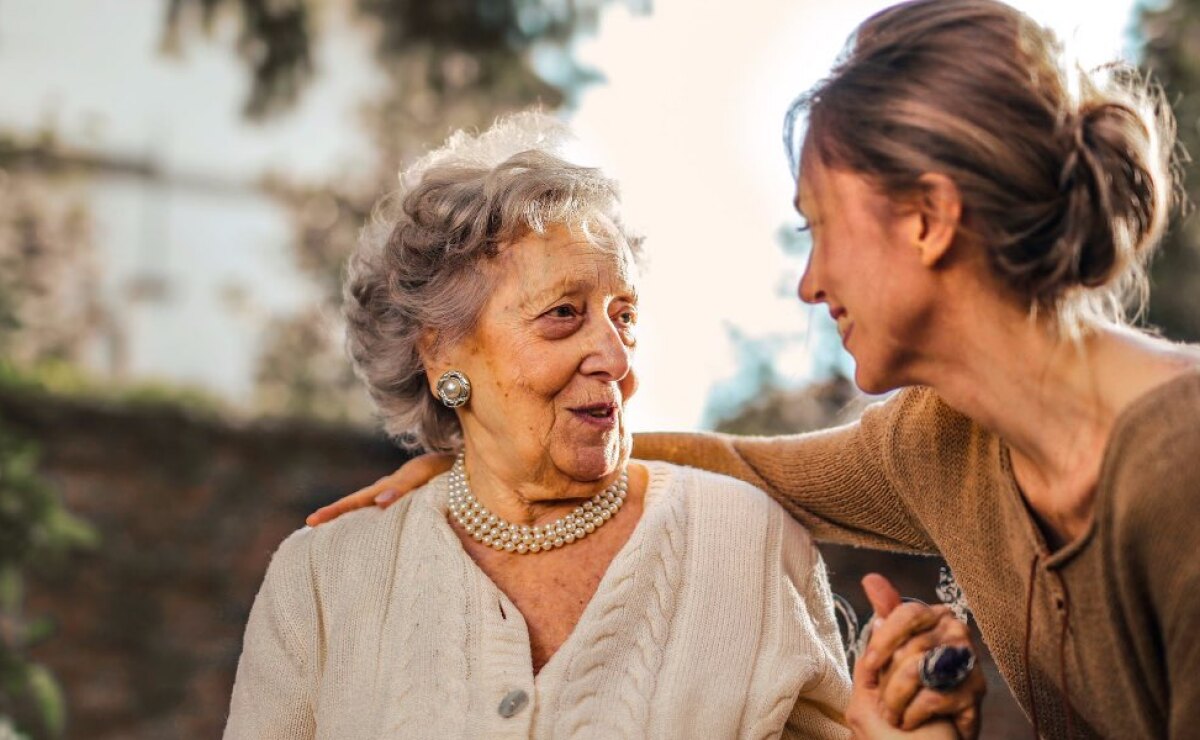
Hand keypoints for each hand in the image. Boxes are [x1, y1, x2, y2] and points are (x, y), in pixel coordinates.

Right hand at [305, 453, 453, 526]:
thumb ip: (404, 485)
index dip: (336, 510)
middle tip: (310, 525)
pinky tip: (371, 535)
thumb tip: (377, 503)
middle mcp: (395, 489)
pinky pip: (392, 511)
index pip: (359, 499)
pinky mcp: (416, 500)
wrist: (474, 463)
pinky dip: (377, 519)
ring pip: (373, 506)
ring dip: (354, 518)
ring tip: (331, 534)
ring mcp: (404, 494)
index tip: (312, 521)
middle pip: (360, 502)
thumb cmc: (452, 467)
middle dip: (336, 514)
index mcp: (394, 484)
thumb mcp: (427, 472)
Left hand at [852, 574, 984, 738]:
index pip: (907, 613)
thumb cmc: (906, 694)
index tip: (870, 665)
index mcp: (933, 617)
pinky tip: (911, 721)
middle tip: (882, 704)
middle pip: (911, 647)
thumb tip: (872, 580)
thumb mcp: (886, 656)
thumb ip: (884, 619)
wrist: (927, 737)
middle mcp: (955, 632)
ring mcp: (969, 660)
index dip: (884, 640)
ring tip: (893, 715)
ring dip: (896, 700)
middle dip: (887, 682)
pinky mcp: (976, 690)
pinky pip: (933, 697)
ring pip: (920, 670)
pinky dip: (912, 714)